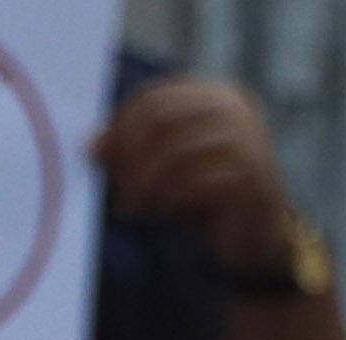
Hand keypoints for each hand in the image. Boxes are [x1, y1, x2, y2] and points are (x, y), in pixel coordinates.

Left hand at [92, 76, 302, 277]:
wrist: (255, 236)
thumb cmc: (206, 197)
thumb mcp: (166, 168)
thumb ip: (134, 151)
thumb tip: (90, 144)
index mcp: (214, 96)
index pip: (155, 97)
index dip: (120, 125)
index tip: (96, 153)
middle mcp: (235, 109)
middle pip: (162, 120)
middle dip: (130, 155)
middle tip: (116, 187)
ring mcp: (248, 140)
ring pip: (176, 153)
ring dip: (145, 183)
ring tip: (134, 206)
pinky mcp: (252, 176)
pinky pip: (196, 183)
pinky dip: (168, 200)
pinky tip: (158, 213)